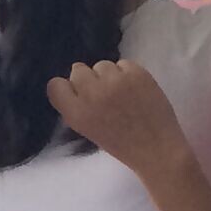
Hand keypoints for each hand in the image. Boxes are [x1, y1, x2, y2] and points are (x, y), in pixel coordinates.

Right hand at [47, 60, 194, 181]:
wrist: (155, 146)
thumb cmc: (120, 143)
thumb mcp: (87, 129)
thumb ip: (76, 107)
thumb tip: (74, 86)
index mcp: (76, 113)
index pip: (55, 85)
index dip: (67, 87)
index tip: (77, 92)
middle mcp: (92, 94)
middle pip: (78, 70)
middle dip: (88, 78)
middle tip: (101, 91)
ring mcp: (115, 81)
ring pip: (102, 64)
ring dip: (108, 75)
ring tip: (120, 91)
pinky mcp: (137, 74)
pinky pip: (124, 63)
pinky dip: (127, 73)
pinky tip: (134, 88)